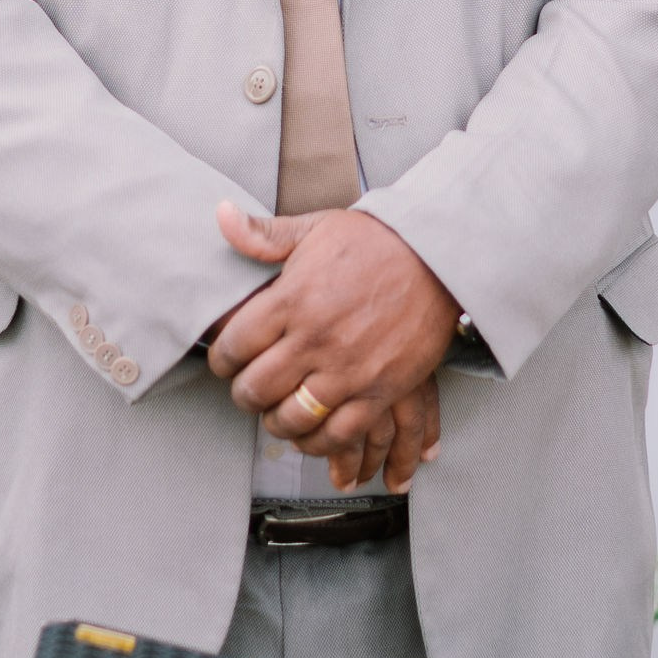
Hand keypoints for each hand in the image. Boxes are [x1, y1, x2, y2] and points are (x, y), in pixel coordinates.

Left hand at [208, 204, 460, 477]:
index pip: (234, 346)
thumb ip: (263, 233)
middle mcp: (315, 338)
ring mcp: (349, 369)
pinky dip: (319, 443)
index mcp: (292, 298)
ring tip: (277, 415)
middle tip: (248, 392)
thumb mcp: (314, 229)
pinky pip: (340, 434)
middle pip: (256, 389)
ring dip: (277, 423)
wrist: (436, 255)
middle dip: (244, 396)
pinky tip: (312, 434)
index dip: (221, 360)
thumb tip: (221, 215)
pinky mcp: (381, 390)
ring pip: (292, 418)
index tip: (225, 363)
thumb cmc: (374, 240)